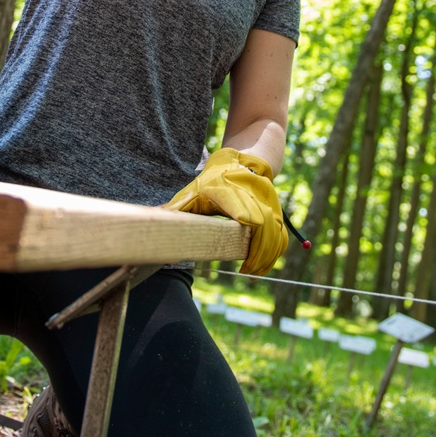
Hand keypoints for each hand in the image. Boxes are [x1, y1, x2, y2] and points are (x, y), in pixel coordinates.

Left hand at [166, 147, 286, 276]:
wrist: (243, 162)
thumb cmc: (216, 178)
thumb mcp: (195, 191)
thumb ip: (179, 206)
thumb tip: (154, 216)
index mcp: (237, 196)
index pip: (249, 220)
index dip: (251, 243)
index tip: (244, 263)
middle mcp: (257, 202)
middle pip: (267, 233)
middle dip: (260, 257)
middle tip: (248, 274)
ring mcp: (269, 207)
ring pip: (276, 236)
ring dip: (268, 257)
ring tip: (255, 273)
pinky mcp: (276, 212)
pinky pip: (281, 235)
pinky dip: (275, 251)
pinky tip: (264, 264)